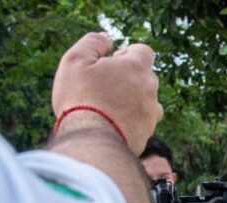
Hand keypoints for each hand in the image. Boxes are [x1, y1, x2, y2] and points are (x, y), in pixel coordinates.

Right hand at [52, 32, 162, 153]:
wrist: (92, 140)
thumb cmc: (80, 97)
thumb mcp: (76, 60)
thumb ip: (93, 43)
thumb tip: (107, 38)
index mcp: (136, 68)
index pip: (144, 51)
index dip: (128, 54)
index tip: (112, 63)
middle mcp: (150, 89)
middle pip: (145, 77)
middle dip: (128, 78)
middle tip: (103, 87)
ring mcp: (151, 113)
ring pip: (147, 101)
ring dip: (132, 101)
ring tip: (108, 108)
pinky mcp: (147, 134)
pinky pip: (142, 123)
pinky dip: (130, 122)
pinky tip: (111, 125)